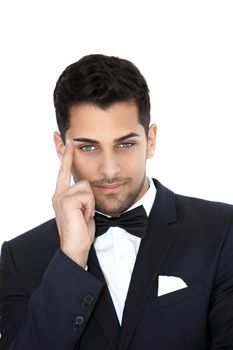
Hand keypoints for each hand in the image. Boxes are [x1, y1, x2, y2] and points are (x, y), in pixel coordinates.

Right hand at [52, 139, 94, 267]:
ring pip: (86, 187)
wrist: (75, 248)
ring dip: (90, 204)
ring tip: (84, 217)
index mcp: (61, 195)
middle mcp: (58, 193)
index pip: (64, 170)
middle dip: (88, 199)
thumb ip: (82, 196)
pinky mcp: (65, 200)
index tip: (65, 139)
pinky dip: (89, 207)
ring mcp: (60, 196)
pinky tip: (83, 217)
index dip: (65, 154)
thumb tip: (87, 186)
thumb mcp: (83, 210)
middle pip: (81, 179)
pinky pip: (87, 194)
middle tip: (83, 215)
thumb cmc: (81, 231)